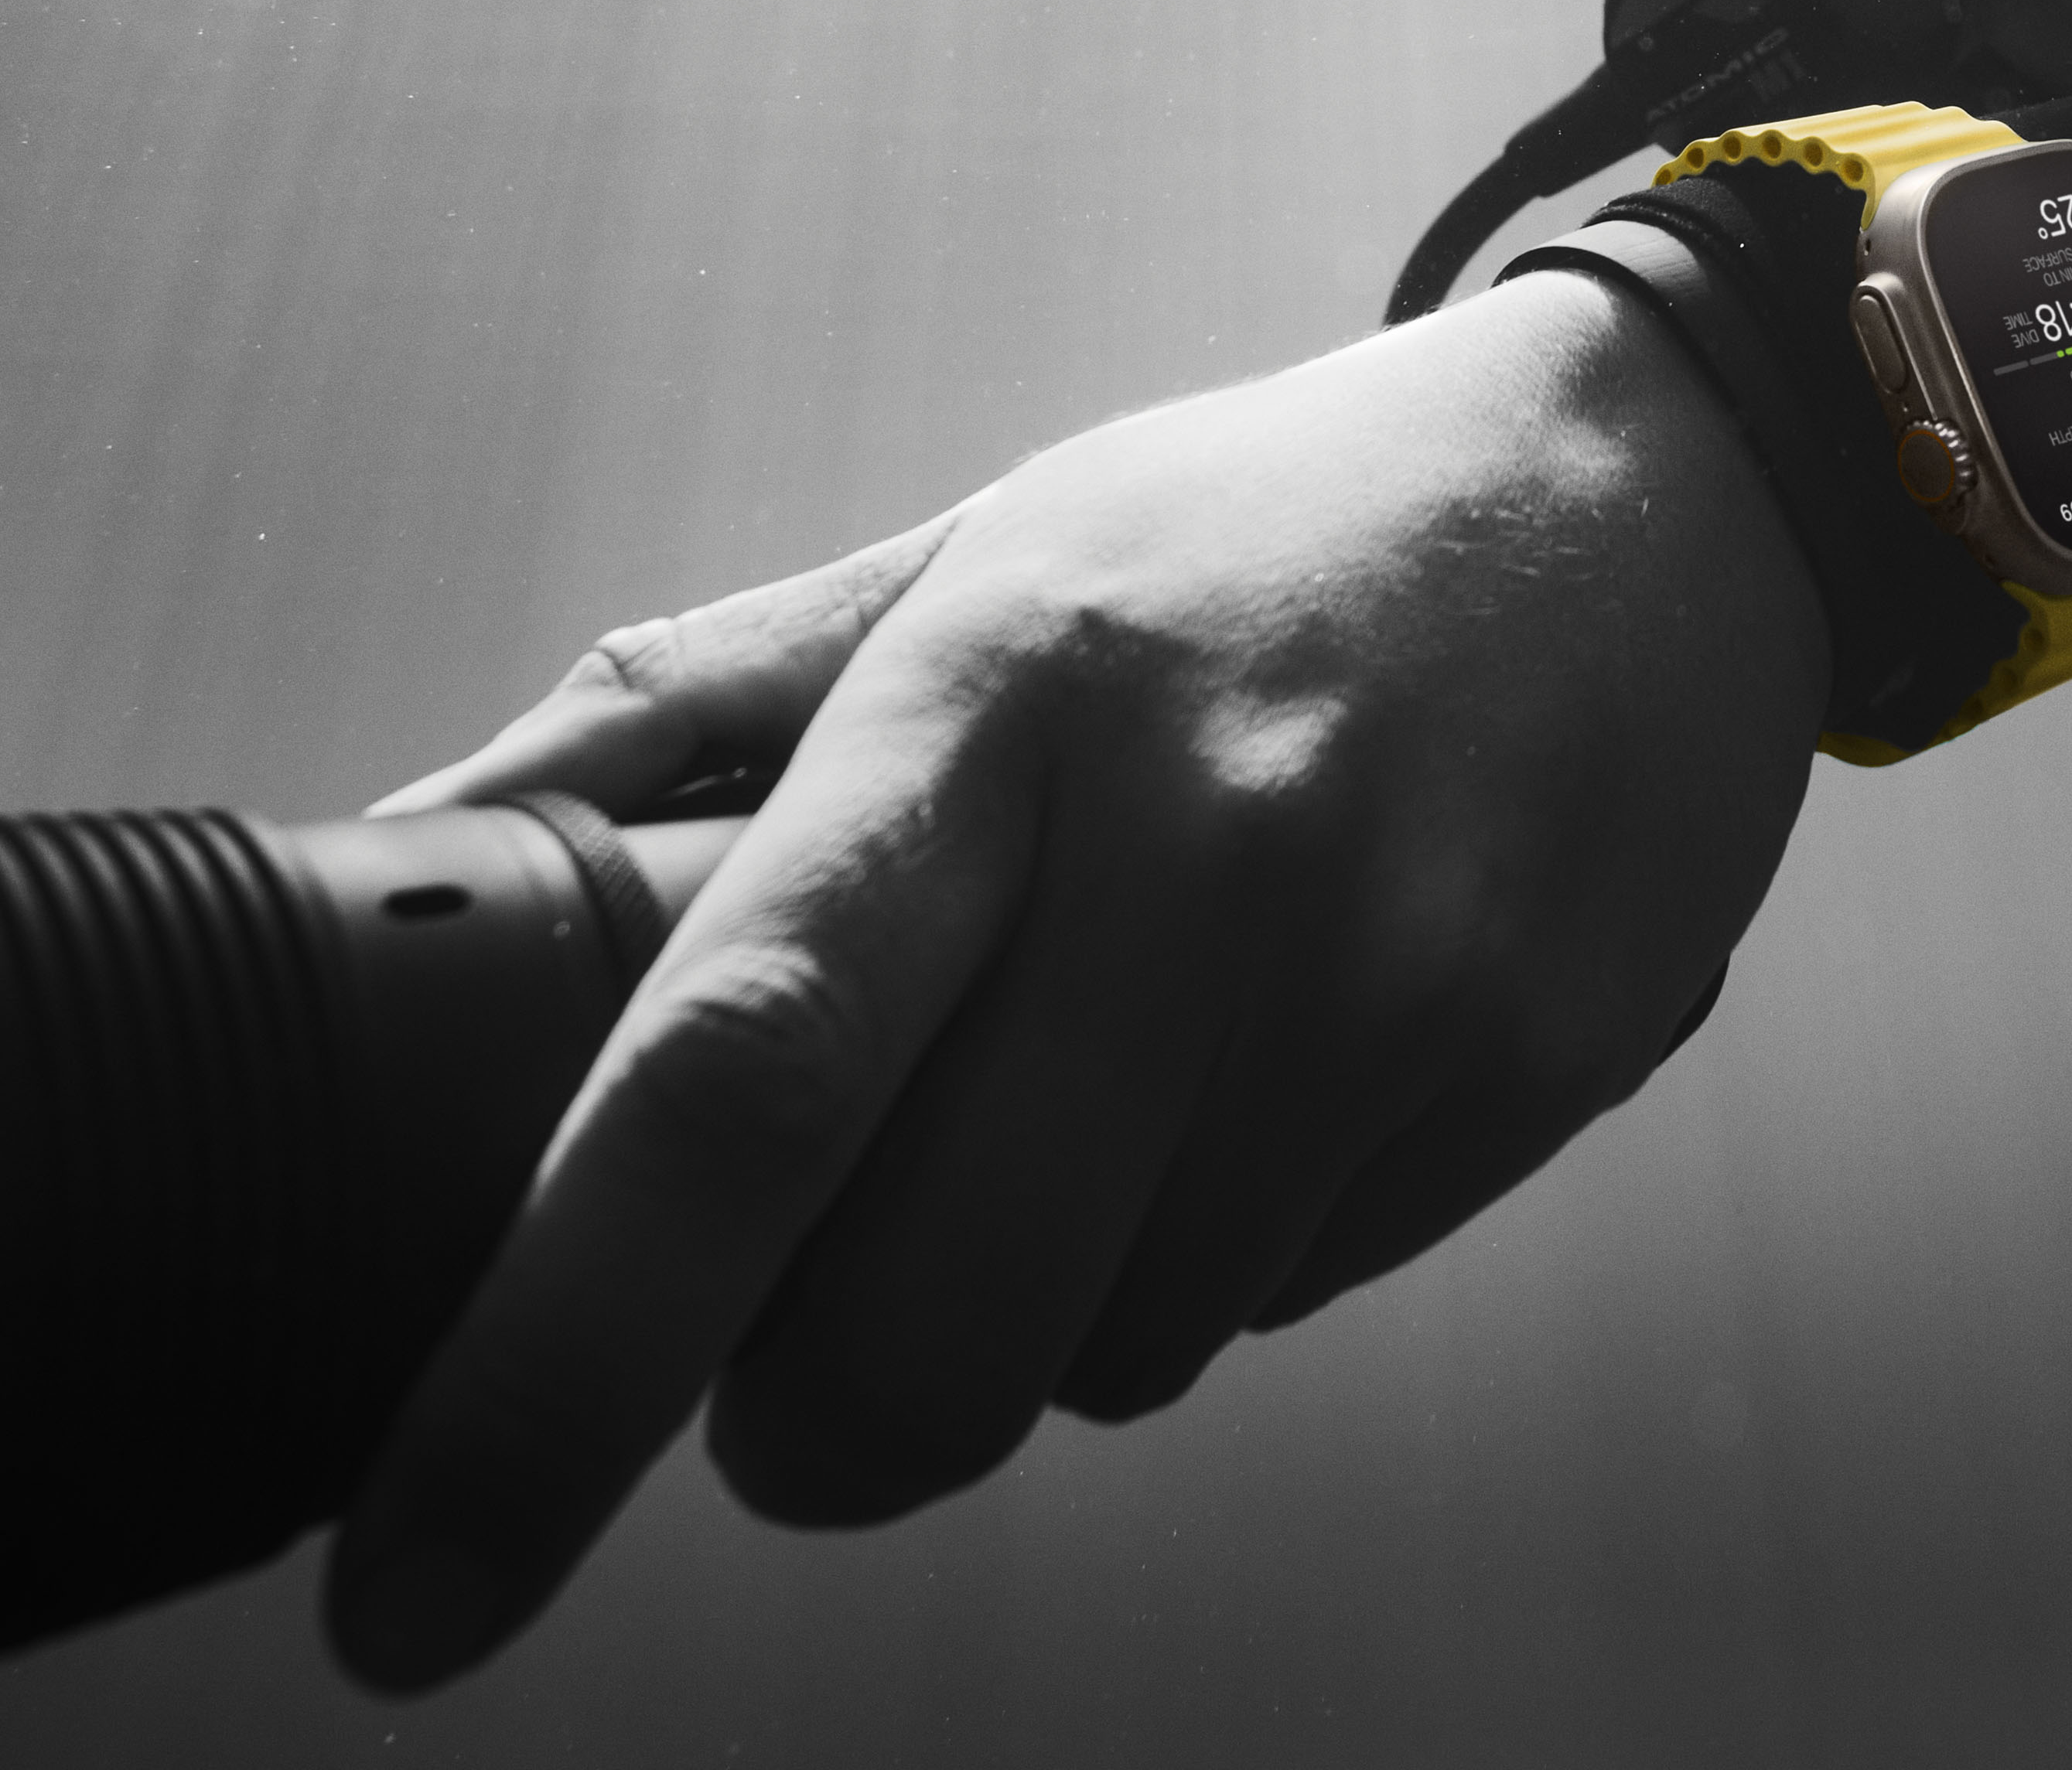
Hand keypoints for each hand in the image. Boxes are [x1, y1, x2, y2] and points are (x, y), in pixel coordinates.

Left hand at [326, 273, 1829, 1690]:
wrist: (1658, 480)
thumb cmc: (1263, 526)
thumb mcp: (985, 542)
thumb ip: (694, 698)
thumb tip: (422, 843)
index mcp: (1004, 686)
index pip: (740, 1071)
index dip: (548, 1374)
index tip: (413, 1592)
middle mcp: (1206, 842)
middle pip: (920, 1334)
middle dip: (808, 1417)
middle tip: (808, 1310)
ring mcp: (1396, 968)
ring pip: (1109, 1356)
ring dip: (1044, 1298)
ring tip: (1115, 1067)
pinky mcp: (1538, 1066)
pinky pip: (1285, 1301)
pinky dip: (1217, 1243)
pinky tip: (1275, 1050)